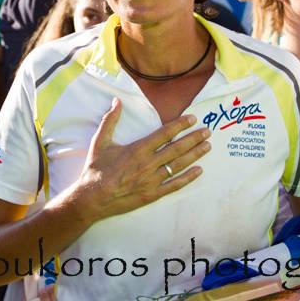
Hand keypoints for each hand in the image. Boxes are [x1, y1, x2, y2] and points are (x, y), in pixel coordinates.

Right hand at [72, 98, 210, 222]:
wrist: (92, 198)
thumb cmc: (95, 169)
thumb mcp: (100, 142)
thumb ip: (110, 121)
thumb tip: (116, 101)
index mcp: (138, 149)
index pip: (165, 133)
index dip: (180, 125)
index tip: (193, 119)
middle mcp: (148, 163)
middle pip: (177, 148)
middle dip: (194, 138)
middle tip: (207, 132)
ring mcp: (152, 180)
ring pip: (179, 165)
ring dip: (195, 154)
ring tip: (207, 146)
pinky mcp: (152, 194)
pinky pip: (174, 185)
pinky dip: (188, 178)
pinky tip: (199, 171)